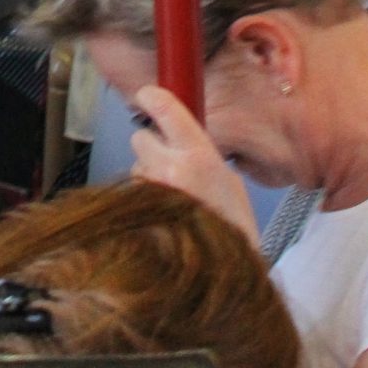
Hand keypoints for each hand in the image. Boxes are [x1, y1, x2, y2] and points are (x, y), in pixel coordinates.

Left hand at [129, 85, 257, 239]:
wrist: (225, 272)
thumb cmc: (233, 228)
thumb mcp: (229, 181)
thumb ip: (201, 155)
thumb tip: (178, 142)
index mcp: (199, 156)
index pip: (166, 109)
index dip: (151, 97)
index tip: (146, 95)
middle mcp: (170, 169)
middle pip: (140, 137)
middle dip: (151, 146)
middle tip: (167, 163)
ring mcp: (151, 192)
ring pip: (136, 166)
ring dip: (147, 175)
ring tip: (170, 198)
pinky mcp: (138, 210)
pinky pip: (134, 192)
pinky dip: (143, 198)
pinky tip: (162, 214)